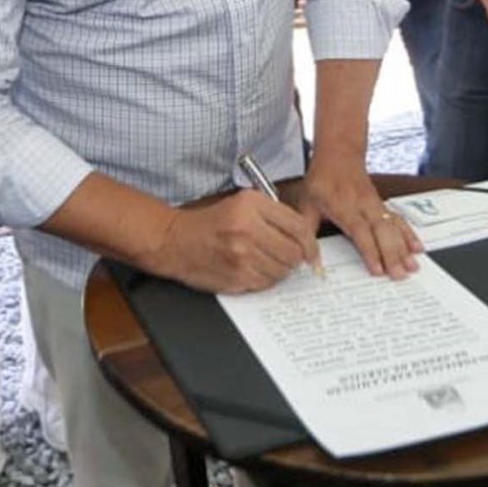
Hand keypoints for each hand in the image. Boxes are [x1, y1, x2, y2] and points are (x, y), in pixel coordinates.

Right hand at [148, 192, 319, 294]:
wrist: (174, 240)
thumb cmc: (210, 222)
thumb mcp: (241, 203)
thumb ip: (274, 215)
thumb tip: (304, 239)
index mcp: (252, 205)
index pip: (298, 227)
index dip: (311, 244)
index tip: (312, 252)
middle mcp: (248, 228)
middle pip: (294, 252)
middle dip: (295, 258)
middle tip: (287, 257)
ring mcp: (242, 255)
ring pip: (282, 271)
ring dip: (279, 270)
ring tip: (264, 261)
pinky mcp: (236, 276)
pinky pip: (266, 283)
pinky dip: (265, 279)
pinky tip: (252, 269)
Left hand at [297, 162, 421, 279]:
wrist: (338, 153)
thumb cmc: (322, 179)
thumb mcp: (306, 204)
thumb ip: (307, 232)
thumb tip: (308, 259)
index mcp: (343, 207)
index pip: (360, 232)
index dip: (370, 251)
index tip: (377, 270)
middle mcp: (363, 205)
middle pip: (382, 232)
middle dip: (393, 255)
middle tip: (400, 276)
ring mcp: (375, 204)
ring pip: (393, 227)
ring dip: (404, 247)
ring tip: (413, 266)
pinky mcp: (382, 204)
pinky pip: (398, 219)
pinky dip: (409, 234)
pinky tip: (417, 247)